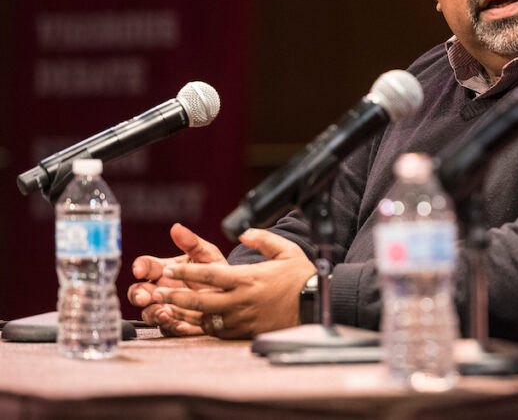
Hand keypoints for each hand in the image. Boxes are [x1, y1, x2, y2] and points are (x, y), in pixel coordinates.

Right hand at [127, 223, 226, 335]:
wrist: (233, 292)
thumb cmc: (215, 270)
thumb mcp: (207, 255)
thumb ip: (192, 243)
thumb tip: (176, 227)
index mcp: (165, 269)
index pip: (146, 266)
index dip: (140, 267)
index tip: (140, 270)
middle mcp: (161, 288)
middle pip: (138, 292)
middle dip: (138, 294)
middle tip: (145, 297)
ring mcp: (166, 306)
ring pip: (149, 312)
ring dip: (154, 313)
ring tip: (165, 313)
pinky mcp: (176, 322)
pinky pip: (168, 328)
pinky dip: (173, 326)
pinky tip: (181, 325)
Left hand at [152, 228, 315, 338]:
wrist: (314, 304)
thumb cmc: (301, 277)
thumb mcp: (286, 250)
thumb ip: (263, 239)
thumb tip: (244, 232)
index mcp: (247, 278)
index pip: (208, 275)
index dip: (185, 273)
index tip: (168, 270)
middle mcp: (241, 300)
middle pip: (199, 300)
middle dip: (175, 296)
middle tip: (157, 292)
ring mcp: (241, 318)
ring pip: (204, 319)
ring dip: (182, 314)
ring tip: (165, 309)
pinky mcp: (244, 331)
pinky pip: (216, 331)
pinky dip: (200, 326)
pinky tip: (190, 322)